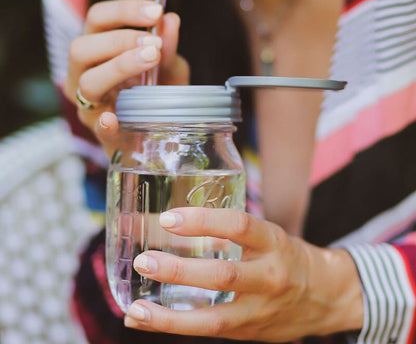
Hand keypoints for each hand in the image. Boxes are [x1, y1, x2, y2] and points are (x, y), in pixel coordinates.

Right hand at [63, 0, 188, 156]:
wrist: (157, 135)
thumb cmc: (157, 95)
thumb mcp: (169, 70)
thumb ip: (168, 48)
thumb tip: (171, 20)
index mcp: (97, 52)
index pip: (97, 20)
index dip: (123, 10)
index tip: (155, 11)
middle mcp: (84, 75)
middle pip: (81, 47)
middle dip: (119, 40)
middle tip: (153, 45)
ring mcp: (89, 106)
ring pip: (87, 82)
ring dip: (119, 67)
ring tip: (151, 60)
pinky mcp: (102, 134)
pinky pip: (98, 127)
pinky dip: (105, 123)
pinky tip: (114, 119)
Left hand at [124, 207, 363, 341]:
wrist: (326, 295)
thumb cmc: (287, 257)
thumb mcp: (268, 235)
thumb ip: (231, 231)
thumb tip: (178, 223)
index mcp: (274, 242)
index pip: (238, 225)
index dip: (203, 220)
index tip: (169, 218)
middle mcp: (270, 276)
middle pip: (223, 275)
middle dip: (179, 270)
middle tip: (144, 260)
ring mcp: (261, 310)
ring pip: (213, 319)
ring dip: (169, 316)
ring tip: (135, 309)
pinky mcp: (250, 333)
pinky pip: (208, 333)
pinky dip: (172, 326)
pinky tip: (143, 320)